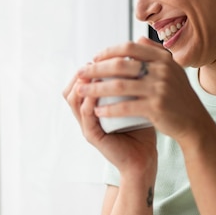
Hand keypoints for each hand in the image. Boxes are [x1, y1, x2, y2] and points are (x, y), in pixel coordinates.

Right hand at [63, 60, 156, 179]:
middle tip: (93, 62)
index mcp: (93, 107)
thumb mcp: (135, 101)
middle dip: (80, 74)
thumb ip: (131, 83)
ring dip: (82, 85)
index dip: (87, 69)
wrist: (144, 157)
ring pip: (74, 100)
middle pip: (71, 90)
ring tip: (93, 73)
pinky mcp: (92, 136)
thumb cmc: (142, 129)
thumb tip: (137, 57)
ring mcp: (87, 126)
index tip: (100, 57)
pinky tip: (97, 93)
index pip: (80, 84)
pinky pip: (85, 115)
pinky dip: (89, 102)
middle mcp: (86, 115)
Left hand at [77, 37, 211, 143]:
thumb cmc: (178, 97)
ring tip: (81, 91)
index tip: (94, 58)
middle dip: (96, 68)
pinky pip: (125, 106)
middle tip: (80, 73)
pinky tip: (97, 110)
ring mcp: (159, 88)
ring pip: (119, 86)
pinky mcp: (156, 107)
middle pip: (120, 64)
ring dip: (96, 88)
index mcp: (163, 58)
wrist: (194, 123)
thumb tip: (138, 39)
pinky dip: (109, 108)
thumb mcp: (172, 70)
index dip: (108, 51)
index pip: (129, 47)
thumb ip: (155, 53)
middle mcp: (162, 70)